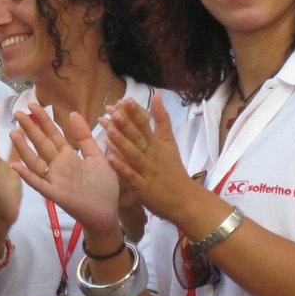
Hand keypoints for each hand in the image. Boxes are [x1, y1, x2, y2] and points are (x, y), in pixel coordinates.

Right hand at [8, 102, 120, 233]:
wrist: (107, 212)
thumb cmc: (103, 186)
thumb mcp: (97, 156)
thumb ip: (84, 137)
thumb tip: (72, 113)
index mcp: (68, 155)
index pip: (53, 134)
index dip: (43, 120)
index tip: (33, 105)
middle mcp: (57, 165)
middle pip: (41, 143)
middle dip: (30, 128)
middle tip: (17, 113)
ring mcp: (54, 178)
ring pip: (35, 160)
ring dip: (23, 148)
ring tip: (13, 133)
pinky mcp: (54, 193)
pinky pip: (38, 183)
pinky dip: (26, 175)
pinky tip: (15, 165)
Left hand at [101, 95, 196, 221]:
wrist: (185, 200)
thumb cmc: (173, 170)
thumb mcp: (170, 143)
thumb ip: (162, 120)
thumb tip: (156, 95)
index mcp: (157, 144)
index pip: (146, 125)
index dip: (135, 112)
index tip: (124, 99)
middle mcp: (152, 155)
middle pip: (138, 137)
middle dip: (126, 124)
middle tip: (113, 110)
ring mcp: (147, 171)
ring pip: (133, 155)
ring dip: (121, 142)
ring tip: (109, 129)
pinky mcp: (142, 187)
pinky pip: (130, 176)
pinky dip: (120, 167)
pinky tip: (109, 158)